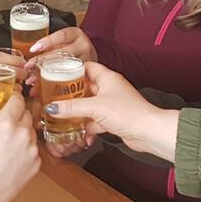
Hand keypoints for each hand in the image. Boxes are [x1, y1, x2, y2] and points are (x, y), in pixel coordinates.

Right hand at [0, 92, 40, 201]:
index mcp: (6, 123)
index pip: (18, 99)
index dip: (12, 99)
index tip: (7, 102)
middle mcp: (23, 133)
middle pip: (26, 114)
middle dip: (17, 116)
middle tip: (4, 124)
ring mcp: (32, 149)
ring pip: (31, 131)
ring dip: (22, 133)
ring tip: (7, 142)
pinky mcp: (37, 164)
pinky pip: (34, 149)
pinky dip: (26, 150)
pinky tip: (12, 157)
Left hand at [24, 28, 96, 85]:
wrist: (86, 52)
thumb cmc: (69, 46)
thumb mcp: (62, 41)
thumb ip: (48, 48)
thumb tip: (27, 62)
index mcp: (76, 34)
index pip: (62, 35)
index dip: (47, 41)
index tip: (33, 49)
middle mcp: (83, 46)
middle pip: (62, 53)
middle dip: (43, 61)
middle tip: (29, 67)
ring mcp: (87, 60)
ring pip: (65, 68)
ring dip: (45, 76)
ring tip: (32, 81)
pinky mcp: (87, 74)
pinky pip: (69, 81)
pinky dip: (53, 86)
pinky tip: (42, 91)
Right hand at [45, 62, 178, 161]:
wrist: (148, 132)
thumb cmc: (128, 112)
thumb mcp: (95, 107)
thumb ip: (72, 107)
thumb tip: (52, 108)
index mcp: (107, 77)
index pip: (86, 67)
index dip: (72, 70)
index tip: (57, 75)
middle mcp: (109, 88)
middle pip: (85, 88)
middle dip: (70, 95)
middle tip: (54, 99)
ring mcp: (111, 104)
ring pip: (89, 106)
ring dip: (78, 113)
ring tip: (61, 117)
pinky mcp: (113, 119)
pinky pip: (95, 121)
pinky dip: (87, 127)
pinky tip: (80, 134)